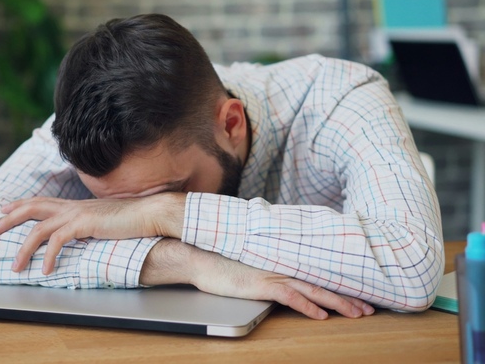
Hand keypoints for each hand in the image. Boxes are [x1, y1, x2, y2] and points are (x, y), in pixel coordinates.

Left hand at [0, 193, 184, 273]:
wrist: (149, 214)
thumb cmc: (131, 220)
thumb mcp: (103, 221)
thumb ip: (88, 226)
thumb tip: (80, 234)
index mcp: (75, 205)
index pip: (41, 201)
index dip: (20, 205)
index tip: (3, 210)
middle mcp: (72, 206)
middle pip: (32, 207)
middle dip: (9, 218)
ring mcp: (77, 214)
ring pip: (39, 228)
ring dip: (24, 248)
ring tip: (16, 266)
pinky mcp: (84, 224)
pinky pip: (57, 241)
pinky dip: (48, 256)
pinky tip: (46, 270)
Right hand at [142, 239, 375, 319]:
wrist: (201, 257)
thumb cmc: (223, 261)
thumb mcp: (251, 265)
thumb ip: (269, 268)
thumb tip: (281, 276)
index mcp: (282, 263)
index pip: (317, 276)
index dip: (340, 286)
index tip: (360, 296)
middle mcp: (282, 267)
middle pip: (323, 283)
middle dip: (349, 297)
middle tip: (371, 309)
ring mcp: (273, 275)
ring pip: (314, 290)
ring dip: (338, 302)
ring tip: (358, 313)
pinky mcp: (262, 284)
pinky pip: (290, 297)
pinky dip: (307, 306)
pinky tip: (321, 315)